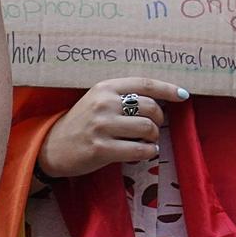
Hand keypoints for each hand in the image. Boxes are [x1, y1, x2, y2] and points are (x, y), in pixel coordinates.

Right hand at [36, 78, 187, 178]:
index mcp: (105, 87)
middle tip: (153, 128)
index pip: (145, 84)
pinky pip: (139, 150)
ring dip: (153, 137)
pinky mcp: (101, 148)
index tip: (184, 95)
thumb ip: (124, 97)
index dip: (168, 89)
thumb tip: (162, 99)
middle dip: (159, 120)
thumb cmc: (81, 123)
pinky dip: (148, 152)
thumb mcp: (98, 101)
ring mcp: (102, 126)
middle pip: (151, 107)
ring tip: (148, 142)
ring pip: (147, 128)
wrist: (51, 147)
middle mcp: (104, 103)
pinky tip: (145, 152)